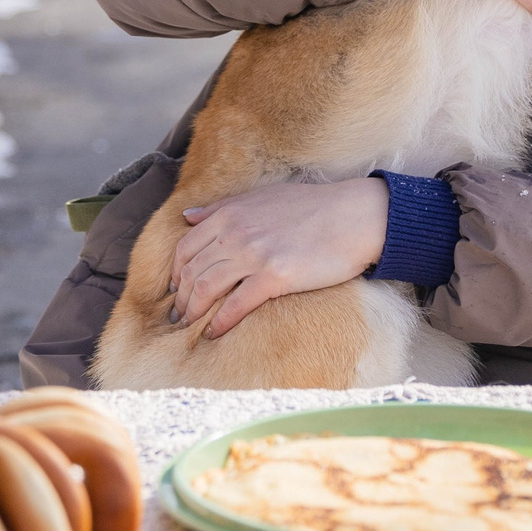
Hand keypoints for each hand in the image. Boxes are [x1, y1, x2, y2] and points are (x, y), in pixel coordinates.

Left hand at [169, 178, 388, 338]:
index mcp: (230, 213)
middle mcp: (236, 232)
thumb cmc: (313, 207)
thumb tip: (187, 217)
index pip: (186, 246)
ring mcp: (254, 254)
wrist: (355, 216)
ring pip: (206, 288)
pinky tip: (213, 333)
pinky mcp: (275, 277)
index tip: (177, 287)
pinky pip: (236, 305)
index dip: (176, 271)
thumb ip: (222, 208)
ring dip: (193, 310)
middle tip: (179, 314)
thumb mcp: (262, 197)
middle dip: (181, 296)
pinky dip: (220, 322)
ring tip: (190, 325)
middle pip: (191, 270)